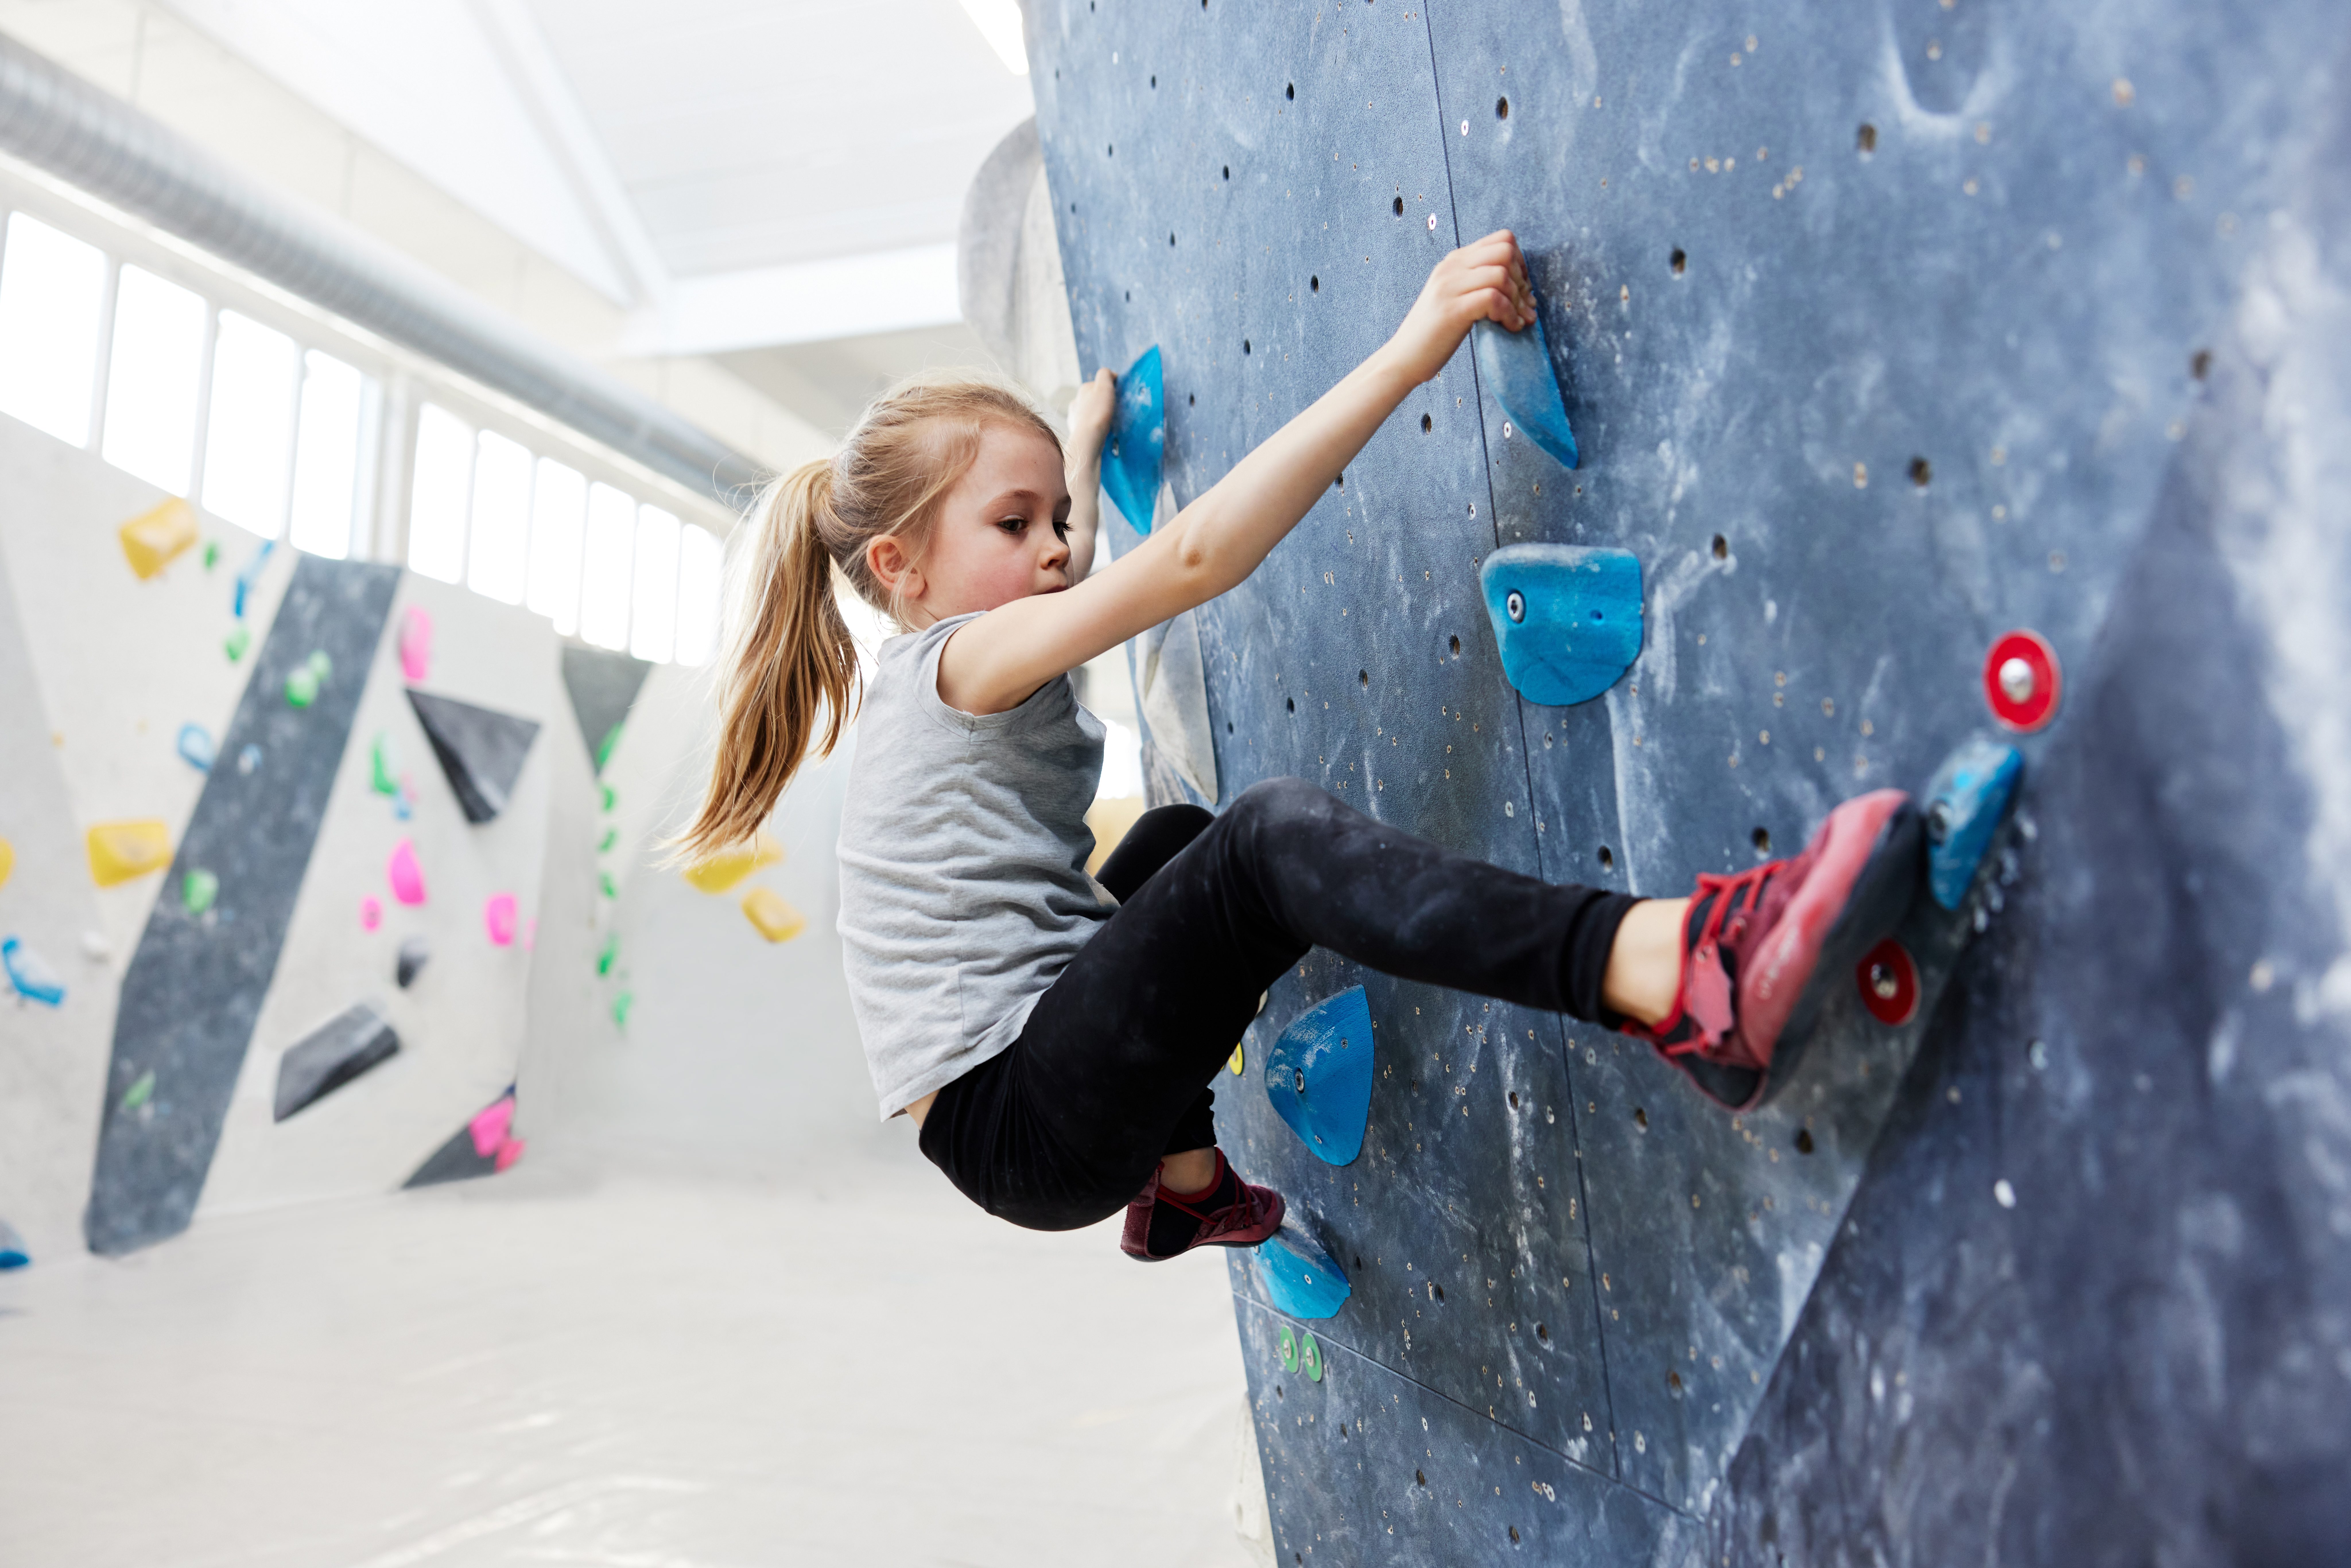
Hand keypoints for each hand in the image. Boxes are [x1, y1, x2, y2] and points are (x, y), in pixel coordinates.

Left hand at [1067, 366, 1116, 467]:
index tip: (1118, 396)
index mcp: (1083, 389)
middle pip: (1093, 398)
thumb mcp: (1104, 387)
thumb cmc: (1098, 412)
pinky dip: (1093, 427)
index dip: (1110, 388)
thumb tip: (1109, 374)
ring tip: (1108, 423)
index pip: (1099, 384)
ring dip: (1097, 415)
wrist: (1088, 439)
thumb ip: (1105, 375)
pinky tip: (1100, 432)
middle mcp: (1076, 401)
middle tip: (1114, 410)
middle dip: (1102, 402)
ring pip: (1089, 412)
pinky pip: (1086, 426)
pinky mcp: (1075, 431)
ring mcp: (1074, 417)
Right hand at [1383, 230, 1535, 384]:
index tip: (1521, 288)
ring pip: (1501, 274)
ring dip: (1518, 300)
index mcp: (1455, 261)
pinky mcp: (1452, 309)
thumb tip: (1521, 284)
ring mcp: (1449, 287)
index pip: (1501, 239)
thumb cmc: (1434, 334)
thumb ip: (1479, 283)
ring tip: (1517, 320)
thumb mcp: (1456, 297)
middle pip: (1505, 251)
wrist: (1403, 358)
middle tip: (1523, 306)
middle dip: (1522, 279)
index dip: (1520, 262)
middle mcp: (1451, 268)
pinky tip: (1510, 328)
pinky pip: (1494, 298)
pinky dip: (1509, 314)